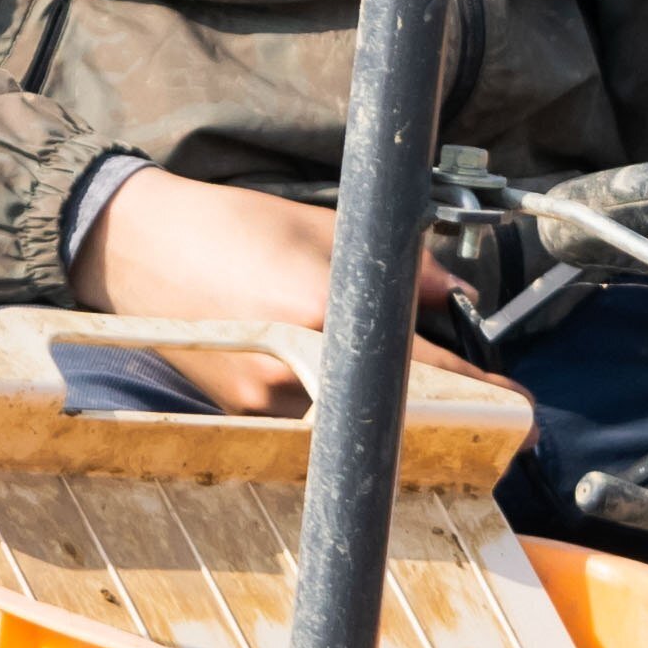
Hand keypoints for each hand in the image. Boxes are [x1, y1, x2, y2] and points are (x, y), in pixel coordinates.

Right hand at [67, 168, 467, 416]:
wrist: (132, 246)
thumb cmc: (225, 225)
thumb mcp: (322, 228)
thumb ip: (398, 264)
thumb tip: (453, 293)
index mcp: (326, 314)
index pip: (427, 369)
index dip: (481, 391)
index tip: (515, 404)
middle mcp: (299, 368)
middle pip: (395, 410)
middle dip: (434, 404)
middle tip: (464, 395)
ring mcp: (265, 401)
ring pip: (349, 423)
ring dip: (376, 405)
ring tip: (372, 369)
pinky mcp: (240, 414)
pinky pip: (306, 421)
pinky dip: (328, 403)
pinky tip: (317, 368)